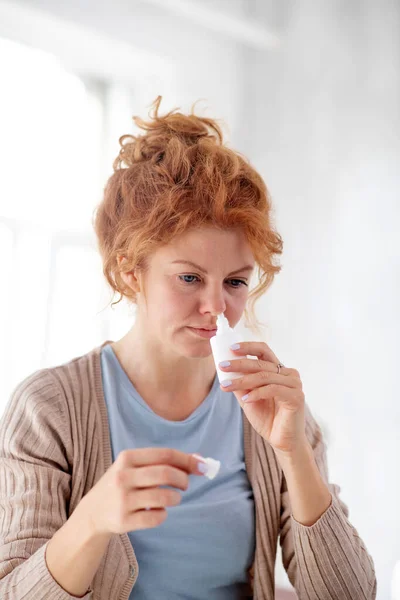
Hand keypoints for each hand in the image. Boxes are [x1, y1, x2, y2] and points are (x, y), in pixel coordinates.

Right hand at [80, 448, 205, 535]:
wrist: (92, 512)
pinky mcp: (123, 521)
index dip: (187, 460)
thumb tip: (199, 459)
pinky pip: (156, 518)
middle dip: (183, 480)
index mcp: (127, 458)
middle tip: (185, 485)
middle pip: (166, 474)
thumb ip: (164, 462)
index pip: (165, 454)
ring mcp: (122, 499)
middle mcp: (123, 477)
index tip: (202, 466)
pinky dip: (163, 515)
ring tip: (173, 499)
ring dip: (175, 498)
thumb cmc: (122, 484)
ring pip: (164, 497)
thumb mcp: (135, 467)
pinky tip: (158, 512)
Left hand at [219, 341, 306, 454]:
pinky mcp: (296, 397)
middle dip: (238, 364)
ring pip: (264, 376)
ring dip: (242, 381)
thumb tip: (224, 371)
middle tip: (222, 366)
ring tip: (226, 387)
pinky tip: (246, 399)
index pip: (263, 351)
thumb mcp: (248, 399)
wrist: (282, 441)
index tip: (231, 348)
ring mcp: (294, 384)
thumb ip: (240, 385)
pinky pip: (273, 389)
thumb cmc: (268, 419)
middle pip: (261, 362)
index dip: (248, 346)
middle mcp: (288, 373)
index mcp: (278, 370)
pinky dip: (257, 393)